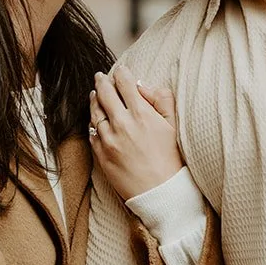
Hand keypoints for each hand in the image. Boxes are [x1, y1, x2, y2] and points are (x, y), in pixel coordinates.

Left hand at [90, 66, 183, 201]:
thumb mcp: (174, 126)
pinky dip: (93, 123)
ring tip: (94, 94)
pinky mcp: (101, 154)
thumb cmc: (171, 160)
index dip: (121, 73)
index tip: (121, 70)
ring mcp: (108, 140)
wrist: (160, 193)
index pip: (125, 83)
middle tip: (100, 76)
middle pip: (105, 93)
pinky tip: (95, 119)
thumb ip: (162, 100)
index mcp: (142, 114)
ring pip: (95, 112)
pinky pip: (92, 133)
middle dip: (102, 81)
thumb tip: (144, 86)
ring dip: (94, 100)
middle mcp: (122, 124)